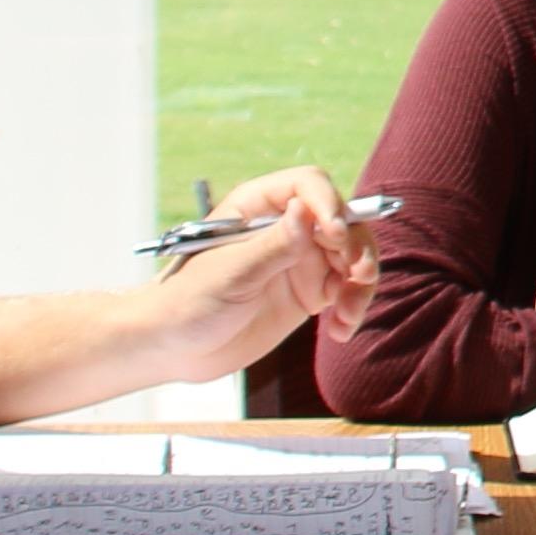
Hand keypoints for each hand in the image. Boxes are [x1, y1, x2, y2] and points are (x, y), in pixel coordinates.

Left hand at [162, 164, 381, 363]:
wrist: (175, 349)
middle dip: (355, 248)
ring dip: (360, 283)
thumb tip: (307, 210)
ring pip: (352, 256)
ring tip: (347, 314)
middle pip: (342, 220)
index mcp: (258, 206)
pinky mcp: (309, 293)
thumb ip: (274, 244)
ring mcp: (300, 260)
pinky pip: (346, 291)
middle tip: (357, 277)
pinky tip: (340, 330)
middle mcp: (285, 227)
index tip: (336, 235)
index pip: (308, 185)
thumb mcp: (231, 272)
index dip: (329, 204)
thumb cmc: (188, 300)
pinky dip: (352, 307)